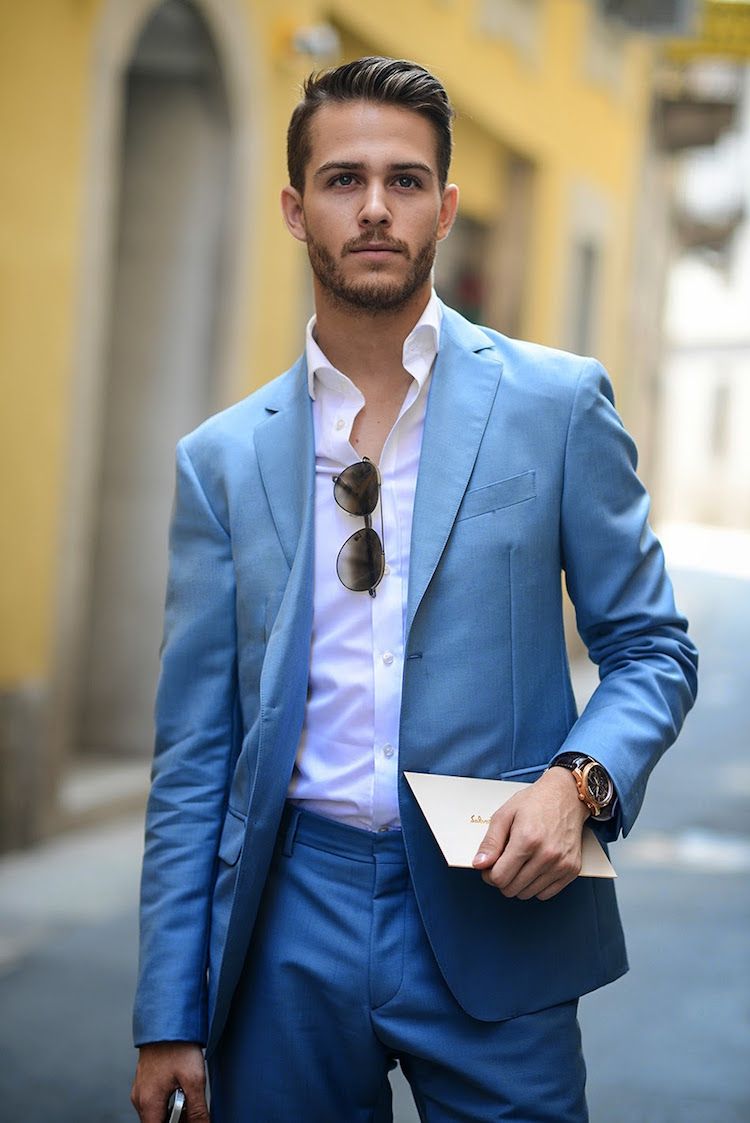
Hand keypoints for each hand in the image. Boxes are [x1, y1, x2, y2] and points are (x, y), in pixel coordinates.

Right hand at [131, 1041, 208, 1122]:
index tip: (189, 1121)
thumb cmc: (178, 1045)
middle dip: (176, 1121)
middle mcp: (140, 1098)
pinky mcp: (145, 1080)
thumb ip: (197, 1110)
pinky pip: (154, 1100)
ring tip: (188, 1096)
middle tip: (192, 1109)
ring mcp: (140, 1089)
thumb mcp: (194, 1080)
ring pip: (155, 1112)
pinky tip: (180, 1089)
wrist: (168, 1019)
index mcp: (148, 1103)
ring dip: (172, 1112)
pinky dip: (167, 1101)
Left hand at [472, 768, 589, 899]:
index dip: (489, 874)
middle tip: (503, 863)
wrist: (567, 796)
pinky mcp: (572, 869)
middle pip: (512, 888)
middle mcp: (547, 854)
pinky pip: (546, 894)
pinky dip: (536, 886)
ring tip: (520, 863)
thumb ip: (490, 842)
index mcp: (527, 839)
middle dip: (502, 879)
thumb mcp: (505, 814)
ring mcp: (561, 864)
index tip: (490, 866)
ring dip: (518, 883)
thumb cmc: (534, 802)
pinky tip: (534, 868)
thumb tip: (479, 864)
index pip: (499, 877)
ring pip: (528, 894)